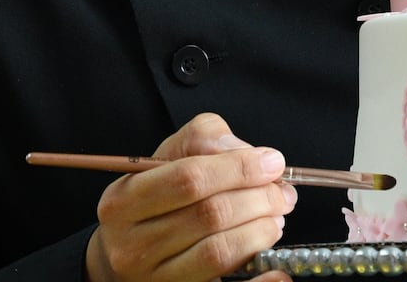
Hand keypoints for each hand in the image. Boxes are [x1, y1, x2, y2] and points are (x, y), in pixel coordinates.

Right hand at [83, 113, 297, 281]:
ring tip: (276, 218)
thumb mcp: (166, 157)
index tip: (272, 162)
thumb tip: (244, 152)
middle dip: (258, 199)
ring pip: (219, 252)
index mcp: (123, 200)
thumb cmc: (154, 198)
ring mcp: (154, 278)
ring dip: (260, 231)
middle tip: (283, 193)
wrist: (124, 250)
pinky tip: (278, 270)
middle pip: (210, 215)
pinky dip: (260, 281)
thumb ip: (203, 139)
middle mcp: (131, 244)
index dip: (239, 168)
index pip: (190, 178)